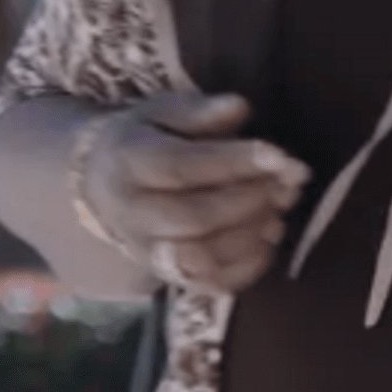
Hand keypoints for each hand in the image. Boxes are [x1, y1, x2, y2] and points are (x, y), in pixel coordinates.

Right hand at [78, 93, 309, 294]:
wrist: (100, 184)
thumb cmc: (145, 139)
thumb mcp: (163, 112)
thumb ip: (200, 111)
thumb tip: (240, 107)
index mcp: (129, 164)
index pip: (181, 168)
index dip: (234, 162)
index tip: (279, 154)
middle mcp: (132, 214)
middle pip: (193, 218)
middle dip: (251, 199)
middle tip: (291, 179)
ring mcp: (147, 251)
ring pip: (203, 257)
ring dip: (253, 232)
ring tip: (283, 204)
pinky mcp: (168, 275)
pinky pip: (211, 284)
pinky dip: (249, 265)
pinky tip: (271, 234)